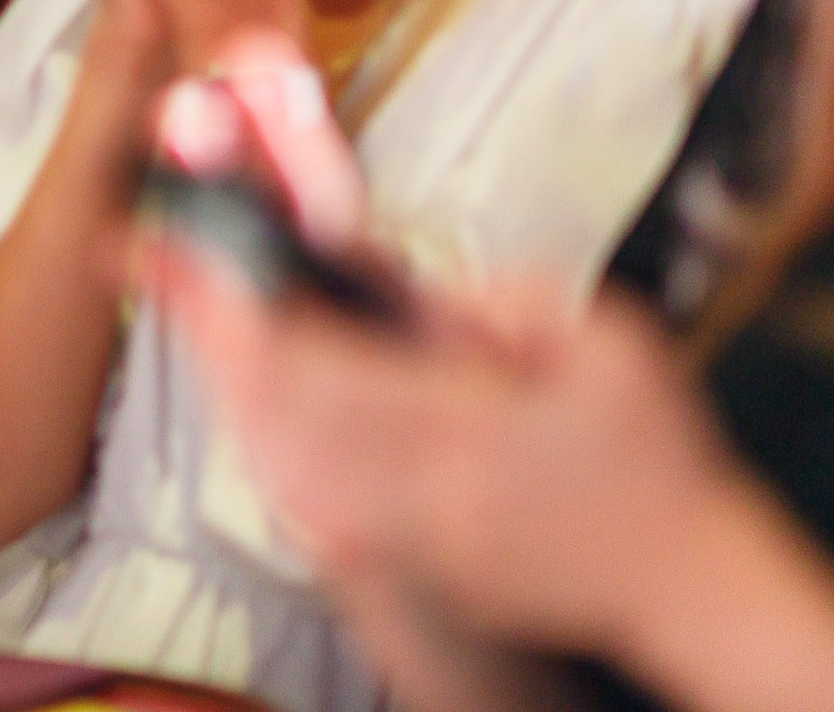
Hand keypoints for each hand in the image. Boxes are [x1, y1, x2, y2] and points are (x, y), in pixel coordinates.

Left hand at [153, 248, 744, 661]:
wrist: (683, 584)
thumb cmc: (654, 459)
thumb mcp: (608, 346)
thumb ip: (507, 300)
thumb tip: (404, 279)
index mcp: (469, 429)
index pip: (315, 358)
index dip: (228, 302)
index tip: (168, 249)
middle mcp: (416, 491)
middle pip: (269, 404)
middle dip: (202, 328)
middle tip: (150, 260)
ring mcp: (402, 536)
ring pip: (270, 451)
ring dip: (219, 375)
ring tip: (185, 308)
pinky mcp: (397, 564)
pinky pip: (297, 491)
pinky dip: (256, 431)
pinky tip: (237, 387)